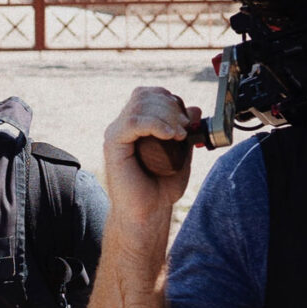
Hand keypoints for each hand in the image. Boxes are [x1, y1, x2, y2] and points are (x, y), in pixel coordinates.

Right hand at [102, 87, 200, 230]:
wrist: (148, 213)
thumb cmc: (161, 187)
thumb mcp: (181, 153)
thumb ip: (185, 130)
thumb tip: (193, 108)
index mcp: (136, 125)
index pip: (150, 95)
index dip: (171, 100)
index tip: (187, 121)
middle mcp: (123, 126)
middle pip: (145, 95)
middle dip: (170, 106)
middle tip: (184, 128)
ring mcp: (116, 134)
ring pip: (139, 104)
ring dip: (165, 115)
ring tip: (178, 135)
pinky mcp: (113, 145)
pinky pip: (133, 121)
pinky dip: (155, 123)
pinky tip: (169, 135)